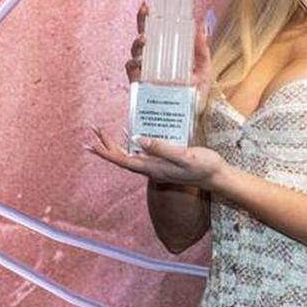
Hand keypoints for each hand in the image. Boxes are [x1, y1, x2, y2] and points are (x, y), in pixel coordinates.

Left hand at [85, 123, 228, 190]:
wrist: (216, 177)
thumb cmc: (203, 166)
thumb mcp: (183, 155)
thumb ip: (161, 147)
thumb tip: (136, 139)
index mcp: (153, 168)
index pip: (122, 160)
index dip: (105, 152)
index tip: (91, 144)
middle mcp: (151, 169)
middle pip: (122, 157)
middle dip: (106, 145)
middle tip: (93, 130)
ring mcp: (156, 167)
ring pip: (129, 156)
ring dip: (115, 145)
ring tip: (103, 133)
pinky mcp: (162, 162)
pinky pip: (140, 154)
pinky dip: (130, 144)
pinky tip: (129, 135)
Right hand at [126, 1, 216, 95]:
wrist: (193, 119)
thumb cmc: (198, 95)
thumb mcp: (204, 70)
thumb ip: (202, 49)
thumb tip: (202, 25)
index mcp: (167, 54)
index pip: (157, 31)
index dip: (150, 17)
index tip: (149, 3)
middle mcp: (154, 61)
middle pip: (143, 36)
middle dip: (141, 22)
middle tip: (146, 10)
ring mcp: (146, 73)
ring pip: (135, 52)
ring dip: (138, 43)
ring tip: (145, 40)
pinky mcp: (139, 86)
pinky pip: (131, 71)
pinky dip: (134, 64)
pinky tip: (140, 62)